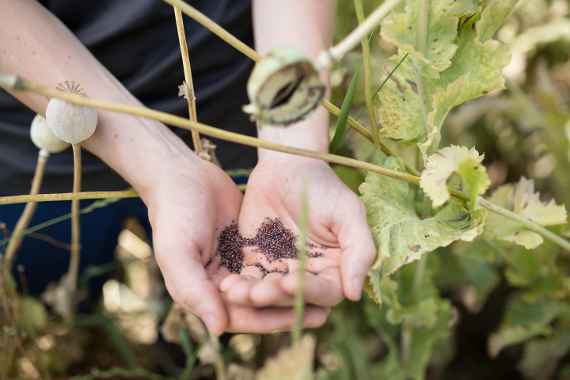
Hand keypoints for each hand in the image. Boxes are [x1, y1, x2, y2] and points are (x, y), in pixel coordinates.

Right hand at [143, 157, 328, 334]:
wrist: (182, 175)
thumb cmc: (175, 215)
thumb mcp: (177, 252)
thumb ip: (194, 290)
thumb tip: (218, 329)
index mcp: (202, 294)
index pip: (240, 317)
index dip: (271, 319)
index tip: (301, 317)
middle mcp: (220, 286)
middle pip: (260, 307)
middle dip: (289, 308)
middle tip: (324, 312)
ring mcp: (236, 266)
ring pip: (270, 286)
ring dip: (293, 291)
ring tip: (325, 294)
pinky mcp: (249, 247)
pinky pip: (273, 263)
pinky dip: (291, 268)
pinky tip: (314, 269)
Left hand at [220, 156, 375, 307]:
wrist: (287, 164)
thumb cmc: (323, 186)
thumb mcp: (347, 213)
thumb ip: (359, 251)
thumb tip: (355, 294)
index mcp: (335, 269)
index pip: (326, 292)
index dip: (308, 291)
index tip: (289, 282)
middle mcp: (308, 276)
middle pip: (293, 299)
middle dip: (274, 297)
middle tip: (257, 292)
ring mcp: (280, 270)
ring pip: (267, 294)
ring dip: (252, 297)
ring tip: (235, 292)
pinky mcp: (256, 262)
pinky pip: (246, 279)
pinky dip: (237, 285)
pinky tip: (225, 285)